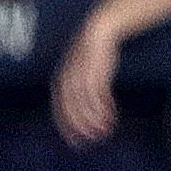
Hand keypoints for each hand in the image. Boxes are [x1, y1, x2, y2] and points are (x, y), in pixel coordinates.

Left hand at [51, 16, 121, 147]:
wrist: (102, 29)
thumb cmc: (92, 53)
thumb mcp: (80, 70)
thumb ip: (78, 89)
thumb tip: (82, 112)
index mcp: (62, 77)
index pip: (60, 107)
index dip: (66, 125)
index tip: (75, 141)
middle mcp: (70, 75)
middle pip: (72, 106)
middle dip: (81, 125)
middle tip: (91, 140)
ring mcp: (84, 71)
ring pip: (87, 101)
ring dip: (95, 118)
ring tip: (105, 131)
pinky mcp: (99, 67)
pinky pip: (100, 92)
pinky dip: (104, 106)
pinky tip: (111, 116)